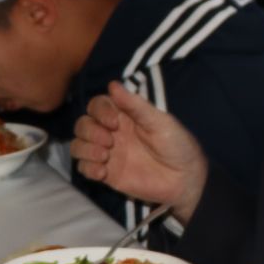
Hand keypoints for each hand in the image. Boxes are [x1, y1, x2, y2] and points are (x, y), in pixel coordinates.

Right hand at [71, 81, 208, 215]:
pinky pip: (83, 168)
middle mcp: (111, 132)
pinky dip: (87, 168)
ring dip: (85, 149)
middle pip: (82, 125)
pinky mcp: (106, 174)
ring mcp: (107, 153)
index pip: (97, 105)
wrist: (185, 179)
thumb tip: (112, 84)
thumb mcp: (159, 121)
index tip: (114, 122)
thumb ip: (135, 105)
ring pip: (78, 146)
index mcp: (124, 116)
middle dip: (90, 131)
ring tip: (105, 157)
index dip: (99, 111)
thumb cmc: (177, 145)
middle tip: (110, 141)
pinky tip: (103, 172)